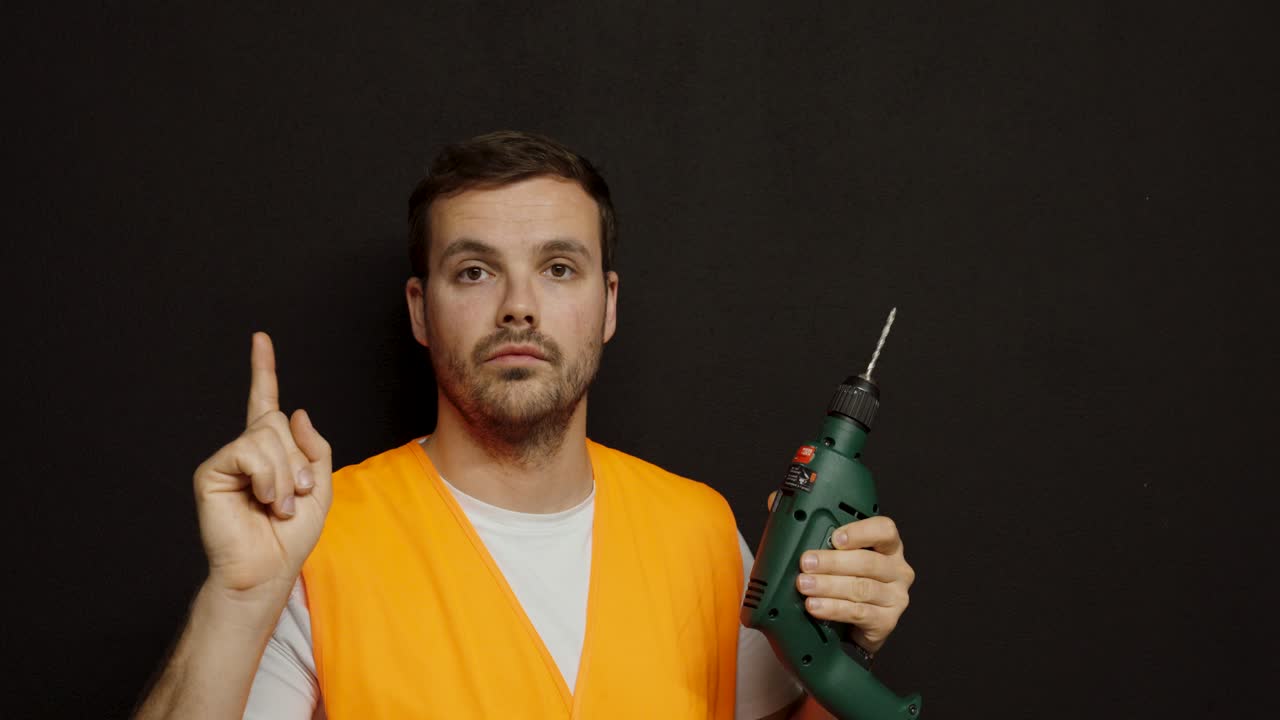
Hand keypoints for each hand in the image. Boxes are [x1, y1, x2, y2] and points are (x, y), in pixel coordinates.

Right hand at [192, 332, 332, 600]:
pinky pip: (249, 452)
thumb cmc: (291, 535)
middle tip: (297, 496)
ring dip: (286, 474)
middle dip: (298, 461)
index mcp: (270, 451)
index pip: (266, 402)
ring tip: (280, 504)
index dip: (263, 370)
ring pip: (266, 435)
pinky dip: (268, 477)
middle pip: (277, 421)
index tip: (260, 339)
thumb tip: (295, 409)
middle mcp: (245, 450)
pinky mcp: (211, 472)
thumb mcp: (321, 487)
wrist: (268, 568)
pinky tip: (265, 501)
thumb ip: (314, 447)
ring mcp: (227, 460)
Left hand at [795, 515, 913, 654]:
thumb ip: (810, 528)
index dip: (861, 531)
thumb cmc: (846, 581)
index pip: (884, 530)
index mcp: (886, 546)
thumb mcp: (833, 553)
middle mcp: (896, 569)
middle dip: (832, 562)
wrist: (853, 625)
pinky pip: (859, 613)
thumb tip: (775, 502)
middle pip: (868, 561)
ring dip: (828, 586)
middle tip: (806, 563)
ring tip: (804, 585)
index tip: (835, 537)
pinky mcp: (887, 621)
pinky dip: (833, 608)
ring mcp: (895, 597)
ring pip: (861, 588)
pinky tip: (815, 606)